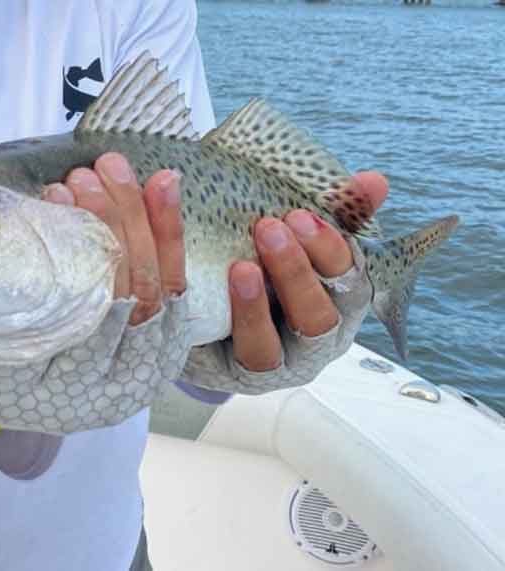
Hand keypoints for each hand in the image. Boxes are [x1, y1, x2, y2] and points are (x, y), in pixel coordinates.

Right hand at [0, 147, 191, 433]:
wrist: (28, 400)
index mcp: (53, 388)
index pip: (75, 314)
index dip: (70, 251)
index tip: (53, 197)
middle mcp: (105, 384)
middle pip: (121, 295)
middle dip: (106, 225)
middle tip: (81, 176)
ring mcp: (142, 365)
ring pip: (153, 285)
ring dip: (138, 219)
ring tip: (113, 168)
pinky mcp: (166, 341)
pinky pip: (176, 283)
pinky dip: (170, 233)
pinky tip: (164, 185)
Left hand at [229, 172, 388, 371]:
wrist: (217, 316)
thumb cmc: (271, 269)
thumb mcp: (298, 240)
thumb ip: (335, 212)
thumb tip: (375, 181)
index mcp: (338, 306)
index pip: (350, 280)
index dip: (330, 249)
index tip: (300, 215)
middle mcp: (313, 345)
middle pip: (317, 320)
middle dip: (295, 273)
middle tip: (269, 228)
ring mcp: (272, 366)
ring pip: (268, 349)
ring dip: (255, 308)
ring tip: (240, 268)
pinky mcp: (229, 375)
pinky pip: (224, 359)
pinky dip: (218, 329)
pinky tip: (210, 295)